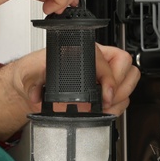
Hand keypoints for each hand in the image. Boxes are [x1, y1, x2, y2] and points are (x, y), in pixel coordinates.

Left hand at [13, 44, 139, 116]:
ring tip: (106, 107)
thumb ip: (33, 85)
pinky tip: (105, 110)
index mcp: (81, 50)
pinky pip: (123, 93)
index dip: (110, 80)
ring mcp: (102, 72)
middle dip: (119, 87)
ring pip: (129, 78)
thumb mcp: (30, 75)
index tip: (105, 96)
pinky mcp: (104, 86)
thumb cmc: (34, 72)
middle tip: (107, 102)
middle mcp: (95, 59)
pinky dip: (118, 104)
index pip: (108, 60)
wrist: (32, 80)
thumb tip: (37, 96)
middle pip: (126, 65)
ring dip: (121, 95)